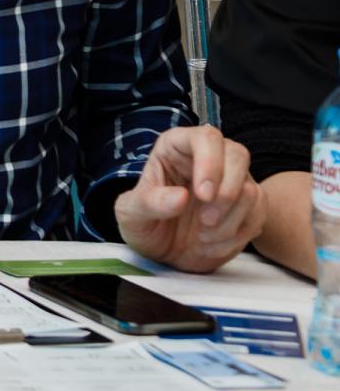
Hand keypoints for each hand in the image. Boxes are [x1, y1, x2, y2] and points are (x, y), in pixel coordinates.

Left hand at [114, 125, 265, 273]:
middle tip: (205, 220)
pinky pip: (259, 214)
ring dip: (229, 220)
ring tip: (201, 235)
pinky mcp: (247, 206)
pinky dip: (237, 235)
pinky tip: (211, 244)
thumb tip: (181, 196)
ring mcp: (232, 181)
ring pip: (250, 188)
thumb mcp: (131, 215)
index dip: (210, 163)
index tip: (203, 194)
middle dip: (226, 192)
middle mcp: (209, 158)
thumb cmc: (145, 225)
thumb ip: (150, 203)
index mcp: (176, 147)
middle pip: (238, 155)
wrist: (163, 253)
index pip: (206, 137)